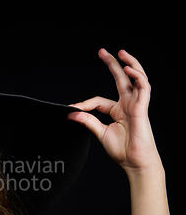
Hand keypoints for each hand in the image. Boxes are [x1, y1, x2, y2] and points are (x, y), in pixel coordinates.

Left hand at [67, 49, 160, 175]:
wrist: (135, 163)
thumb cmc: (123, 151)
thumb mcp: (100, 133)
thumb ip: (87, 121)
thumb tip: (71, 112)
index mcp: (118, 111)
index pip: (99, 100)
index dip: (85, 103)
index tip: (72, 109)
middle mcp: (128, 105)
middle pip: (121, 79)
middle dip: (112, 64)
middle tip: (102, 51)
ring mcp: (136, 105)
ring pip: (136, 79)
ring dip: (129, 64)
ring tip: (120, 53)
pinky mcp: (142, 108)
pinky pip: (143, 88)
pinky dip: (137, 77)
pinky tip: (128, 69)